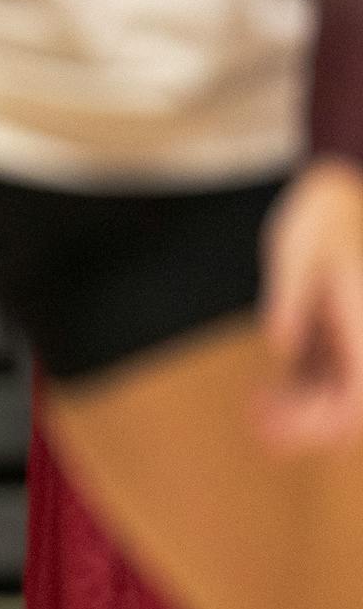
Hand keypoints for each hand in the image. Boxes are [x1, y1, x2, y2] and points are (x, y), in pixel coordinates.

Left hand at [256, 156, 362, 450]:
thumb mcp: (297, 251)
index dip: (323, 423)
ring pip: (344, 394)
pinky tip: (268, 392)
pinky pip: (334, 373)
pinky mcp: (347, 330)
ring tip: (257, 408)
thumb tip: (280, 345)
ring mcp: (361, 333)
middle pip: (353, 406)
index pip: (358, 398)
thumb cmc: (324, 211)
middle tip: (256, 423)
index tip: (275, 426)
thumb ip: (291, 299)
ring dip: (305, 409)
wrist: (344, 182)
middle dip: (308, 423)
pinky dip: (305, 389)